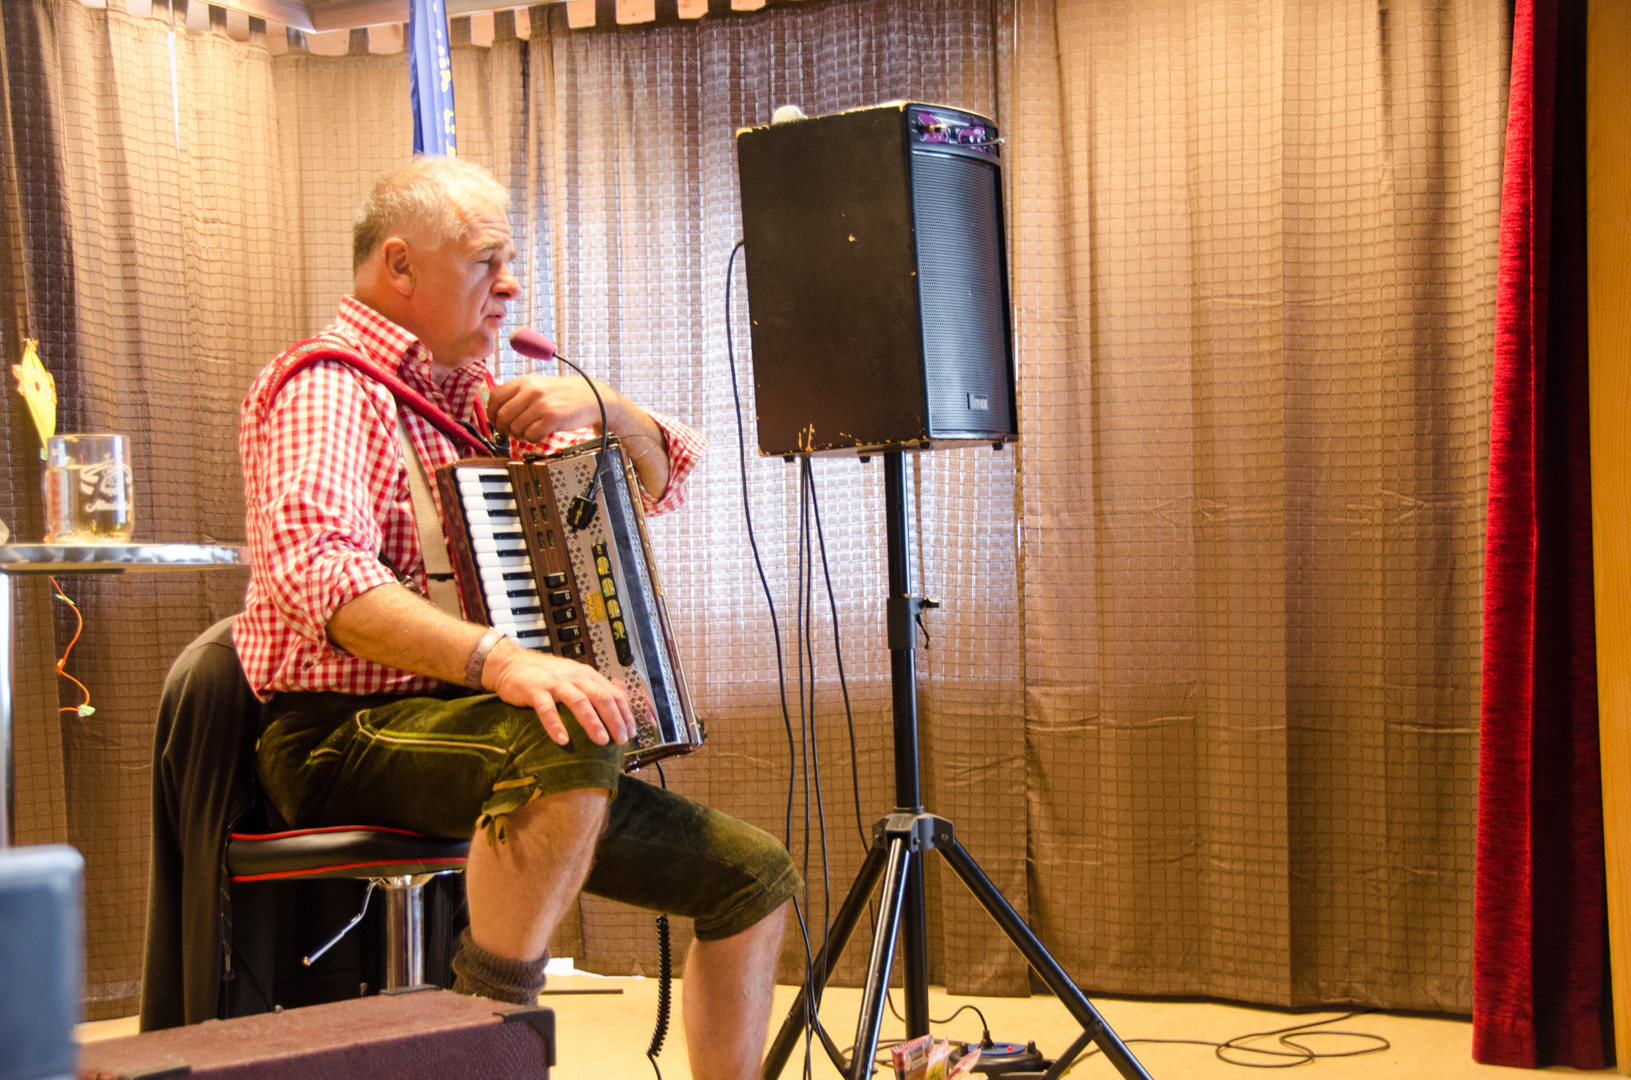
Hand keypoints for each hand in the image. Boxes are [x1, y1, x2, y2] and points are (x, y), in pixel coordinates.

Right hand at [481, 639, 633, 745]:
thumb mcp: (572, 679)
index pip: (613, 693)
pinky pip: (547, 709)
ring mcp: (555, 682)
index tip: (632, 731)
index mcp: (586, 675)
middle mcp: (574, 676)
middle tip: (621, 739)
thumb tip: (611, 716)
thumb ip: (589, 692)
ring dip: (592, 722)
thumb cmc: (545, 676)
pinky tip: (562, 740)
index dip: (625, 712)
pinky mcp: (535, 690)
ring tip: (601, 740)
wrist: (511, 664)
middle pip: (601, 697)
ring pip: (579, 701)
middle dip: (615, 719)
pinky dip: (555, 725)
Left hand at [487, 374, 611, 443]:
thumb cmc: (563, 394)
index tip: (497, 422)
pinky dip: (532, 438)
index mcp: (524, 381)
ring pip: (516, 428)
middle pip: (502, 416)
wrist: (591, 397)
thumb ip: (517, 395)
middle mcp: (531, 391)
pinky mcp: (552, 418)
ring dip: (520, 435)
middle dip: (504, 429)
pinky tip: (540, 433)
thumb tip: (496, 413)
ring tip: (529, 432)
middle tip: (512, 432)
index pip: (495, 398)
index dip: (492, 414)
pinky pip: (531, 435)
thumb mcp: (538, 386)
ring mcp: (542, 404)